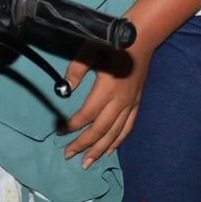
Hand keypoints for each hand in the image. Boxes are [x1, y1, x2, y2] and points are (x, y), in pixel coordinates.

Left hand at [60, 42, 150, 167]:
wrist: (141, 39)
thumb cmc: (112, 43)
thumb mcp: (89, 50)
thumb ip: (76, 70)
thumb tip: (64, 89)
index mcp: (106, 89)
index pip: (87, 114)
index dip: (72, 125)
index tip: (59, 130)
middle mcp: (120, 101)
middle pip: (100, 129)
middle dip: (83, 144)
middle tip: (68, 155)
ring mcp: (130, 104)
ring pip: (114, 133)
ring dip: (100, 149)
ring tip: (87, 162)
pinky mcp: (136, 103)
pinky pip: (127, 127)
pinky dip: (118, 141)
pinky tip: (110, 150)